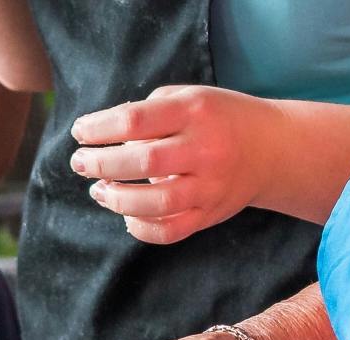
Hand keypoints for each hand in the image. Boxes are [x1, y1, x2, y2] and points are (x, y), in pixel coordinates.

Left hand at [68, 85, 273, 244]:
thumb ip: (148, 111)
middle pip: (143, 162)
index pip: (135, 121)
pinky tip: (126, 216)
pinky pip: (170, 231)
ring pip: (156, 203)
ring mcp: (210, 187)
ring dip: (117, 199)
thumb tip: (104, 135)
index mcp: (195, 112)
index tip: (79, 132)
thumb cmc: (218, 118)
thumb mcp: (189, 97)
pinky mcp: (210, 215)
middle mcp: (205, 150)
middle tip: (80, 163)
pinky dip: (142, 229)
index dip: (99, 128)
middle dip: (101, 164)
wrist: (271, 149)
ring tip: (99, 191)